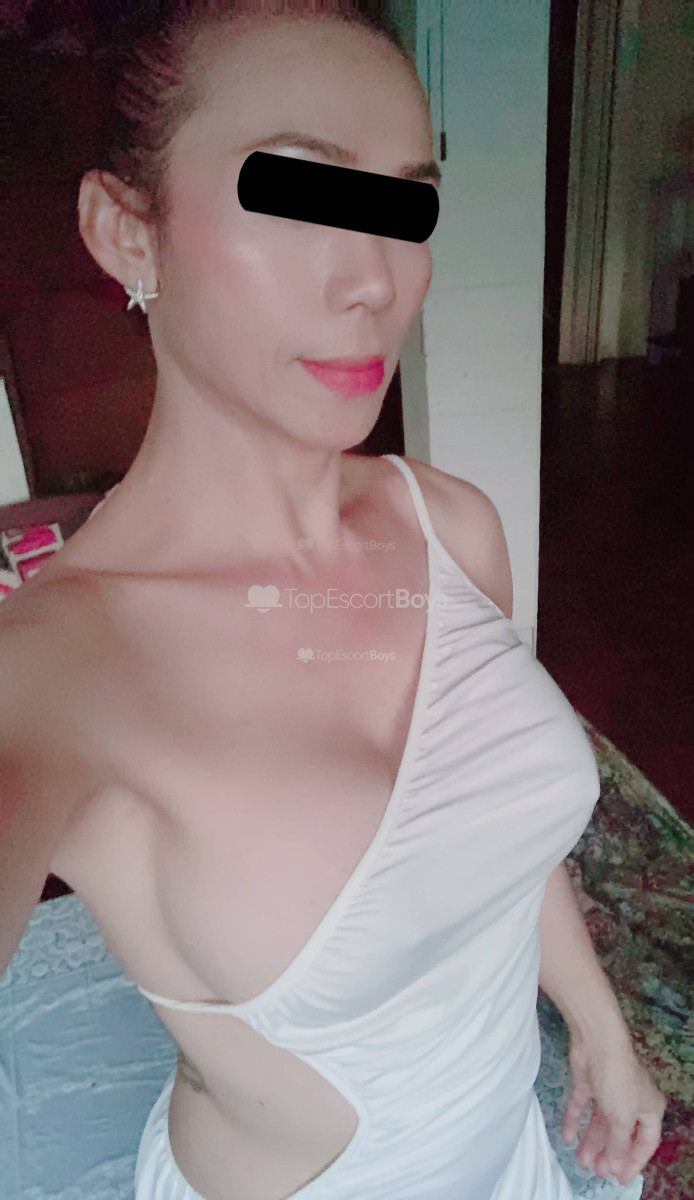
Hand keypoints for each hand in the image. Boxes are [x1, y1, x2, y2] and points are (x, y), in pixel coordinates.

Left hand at [561, 1025, 666, 1185]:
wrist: (596, 1041)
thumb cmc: (618, 1080)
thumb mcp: (622, 1118)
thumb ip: (618, 1144)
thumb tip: (615, 1165)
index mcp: (649, 1108)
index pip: (645, 1142)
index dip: (634, 1162)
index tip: (621, 1179)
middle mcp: (631, 1099)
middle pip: (620, 1133)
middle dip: (608, 1153)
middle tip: (596, 1171)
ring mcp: (608, 1089)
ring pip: (600, 1121)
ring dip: (591, 1142)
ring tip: (581, 1162)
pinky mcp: (588, 1081)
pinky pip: (582, 1106)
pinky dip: (574, 1121)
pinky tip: (567, 1138)